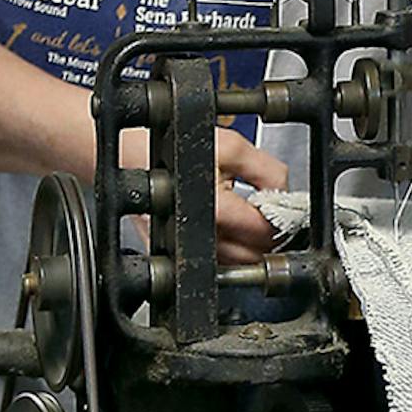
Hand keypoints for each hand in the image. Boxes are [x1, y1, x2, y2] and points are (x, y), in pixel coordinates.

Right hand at [115, 123, 288, 263]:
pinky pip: (214, 265)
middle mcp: (198, 236)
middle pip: (253, 255)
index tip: (284, 208)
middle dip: (268, 238)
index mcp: (213, 207)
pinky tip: (228, 230)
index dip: (281, 219)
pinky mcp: (176, 255)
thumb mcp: (230, 145)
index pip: (264, 230)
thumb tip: (284, 193)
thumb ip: (266, 170)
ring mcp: (185, 249)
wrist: (127, 158)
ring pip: (235, 266)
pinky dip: (229, 253)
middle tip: (271, 216)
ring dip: (250, 249)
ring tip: (250, 222)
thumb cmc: (170, 147)